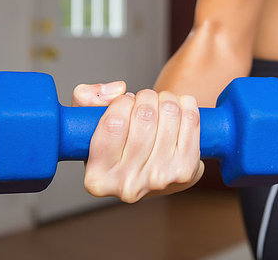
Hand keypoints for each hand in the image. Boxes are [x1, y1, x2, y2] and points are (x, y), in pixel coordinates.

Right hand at [72, 82, 204, 202]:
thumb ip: (86, 98)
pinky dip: (186, 104)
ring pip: (169, 113)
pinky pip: (191, 120)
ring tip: (161, 103)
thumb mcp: (89, 124)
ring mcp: (160, 179)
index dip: (122, 102)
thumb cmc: (119, 146)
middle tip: (145, 100)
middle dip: (146, 97)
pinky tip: (179, 107)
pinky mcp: (186, 171)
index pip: (114, 123)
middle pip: (145, 116)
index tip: (125, 101)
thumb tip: (117, 90)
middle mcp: (128, 185)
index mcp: (98, 178)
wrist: (154, 173)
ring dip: (166, 98)